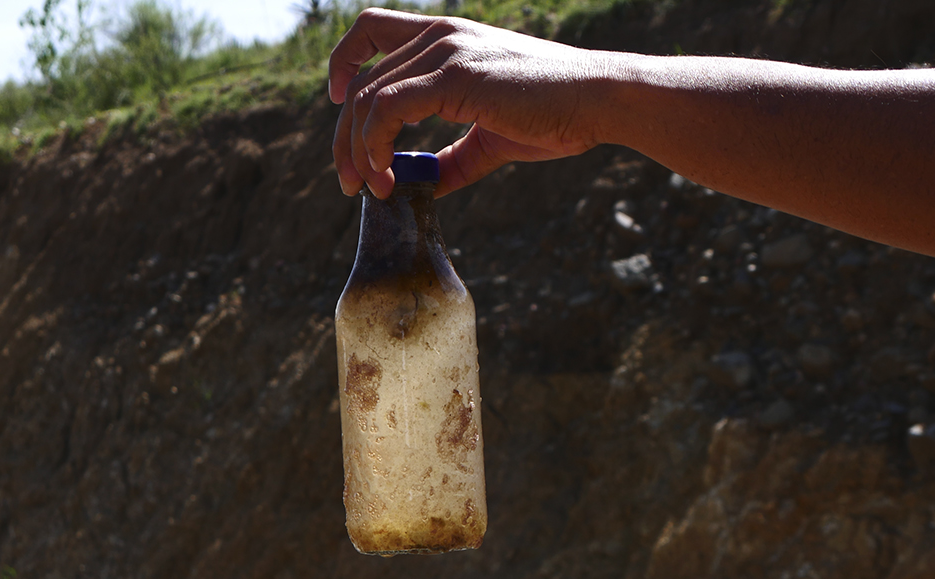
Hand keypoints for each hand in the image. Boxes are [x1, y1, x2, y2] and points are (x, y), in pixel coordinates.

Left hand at [328, 9, 604, 197]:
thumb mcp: (491, 141)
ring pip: (367, 97)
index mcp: (446, 38)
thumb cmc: (555, 116)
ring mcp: (445, 51)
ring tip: (370, 190)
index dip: (344, 62)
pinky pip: (387, 107)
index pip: (372, 30)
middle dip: (345, 138)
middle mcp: (439, 35)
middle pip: (360, 80)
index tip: (337, 103)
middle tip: (350, 184)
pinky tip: (388, 178)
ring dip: (357, 150)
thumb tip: (421, 187)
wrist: (597, 102)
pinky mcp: (453, 75)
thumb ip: (452, 159)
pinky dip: (375, 146)